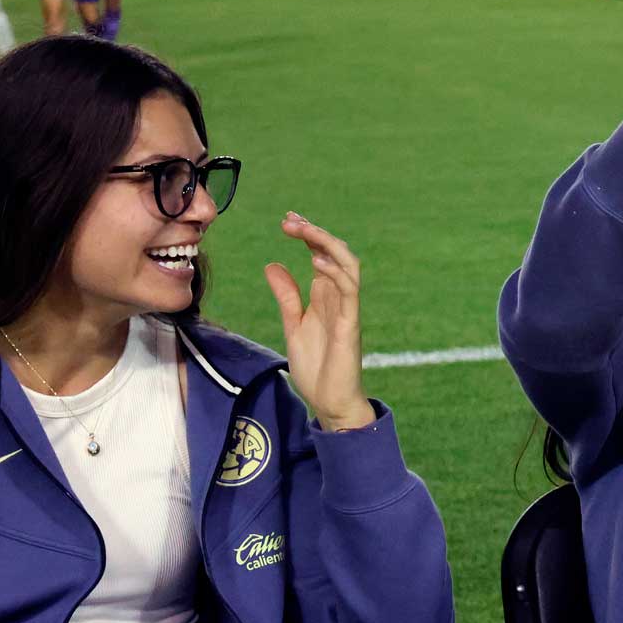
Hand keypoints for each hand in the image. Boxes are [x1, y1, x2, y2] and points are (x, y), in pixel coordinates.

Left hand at [263, 212, 372, 430]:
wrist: (330, 402)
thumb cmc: (317, 367)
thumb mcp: (293, 325)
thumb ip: (287, 296)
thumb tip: (272, 264)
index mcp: (325, 296)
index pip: (321, 255)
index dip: (308, 235)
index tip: (287, 220)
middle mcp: (339, 298)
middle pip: (336, 254)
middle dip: (315, 233)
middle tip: (290, 220)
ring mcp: (347, 310)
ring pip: (347, 265)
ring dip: (327, 244)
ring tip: (303, 230)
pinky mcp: (350, 325)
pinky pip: (349, 292)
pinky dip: (336, 273)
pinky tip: (316, 262)